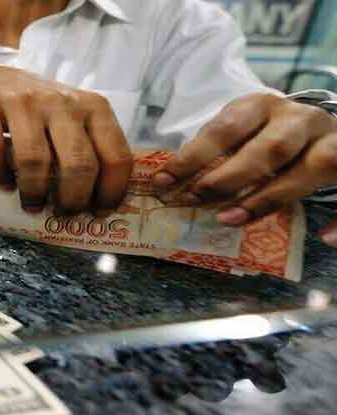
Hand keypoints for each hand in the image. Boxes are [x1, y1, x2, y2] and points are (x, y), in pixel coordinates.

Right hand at [0, 65, 132, 213]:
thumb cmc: (39, 108)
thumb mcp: (73, 118)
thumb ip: (88, 149)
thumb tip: (94, 204)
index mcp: (93, 107)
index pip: (116, 156)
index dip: (110, 192)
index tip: (97, 212)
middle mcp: (61, 101)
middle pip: (78, 163)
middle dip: (72, 200)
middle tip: (63, 214)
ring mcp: (22, 101)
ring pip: (35, 160)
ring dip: (34, 193)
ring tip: (32, 204)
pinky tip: (3, 183)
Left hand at [152, 93, 336, 246]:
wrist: (317, 128)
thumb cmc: (264, 136)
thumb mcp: (237, 134)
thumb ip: (212, 154)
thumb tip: (167, 184)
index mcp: (262, 106)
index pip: (226, 128)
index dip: (193, 156)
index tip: (163, 181)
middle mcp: (299, 119)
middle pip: (271, 148)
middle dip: (230, 178)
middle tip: (196, 200)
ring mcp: (329, 139)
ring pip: (314, 166)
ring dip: (271, 197)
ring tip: (232, 219)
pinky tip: (326, 239)